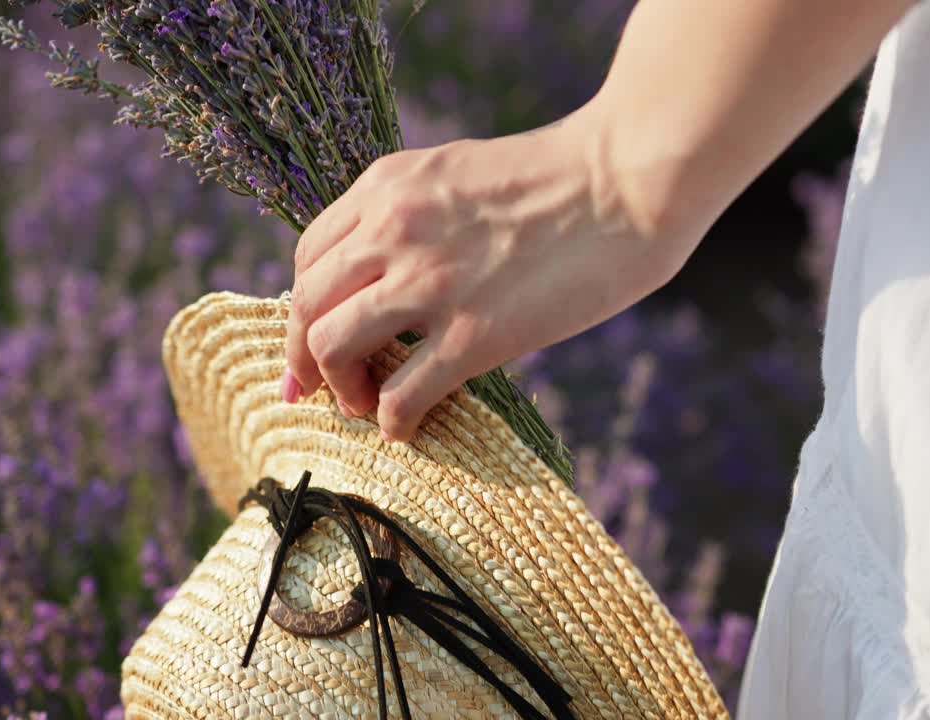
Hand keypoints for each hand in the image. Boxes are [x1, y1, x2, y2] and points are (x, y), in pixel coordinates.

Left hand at [283, 102, 698, 441]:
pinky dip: (391, 421)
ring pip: (333, 348)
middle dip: (304, 357)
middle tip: (320, 390)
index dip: (301, 310)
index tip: (308, 343)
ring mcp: (430, 284)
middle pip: (307, 307)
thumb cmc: (560, 177)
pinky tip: (406, 428)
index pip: (309, 259)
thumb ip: (411, 214)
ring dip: (341, 390)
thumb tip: (386, 271)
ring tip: (364, 405)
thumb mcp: (458, 173)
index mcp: (388, 186)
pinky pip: (399, 395)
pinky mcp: (474, 335)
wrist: (628, 180)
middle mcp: (393, 230)